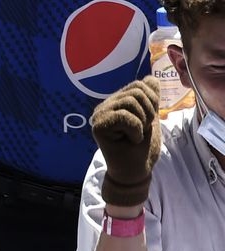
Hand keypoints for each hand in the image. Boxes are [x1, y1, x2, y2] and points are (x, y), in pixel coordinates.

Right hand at [91, 77, 161, 206]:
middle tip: (142, 130)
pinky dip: (135, 130)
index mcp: (116, 102)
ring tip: (136, 136)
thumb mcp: (151, 119)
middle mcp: (105, 106)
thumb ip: (150, 99)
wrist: (135, 171)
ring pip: (131, 101)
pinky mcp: (99, 126)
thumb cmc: (142, 149)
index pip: (139, 85)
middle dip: (149, 111)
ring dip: (142, 122)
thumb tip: (151, 78)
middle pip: (136, 91)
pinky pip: (125, 116)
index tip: (148, 121)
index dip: (152, 101)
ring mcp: (100, 115)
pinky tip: (131, 140)